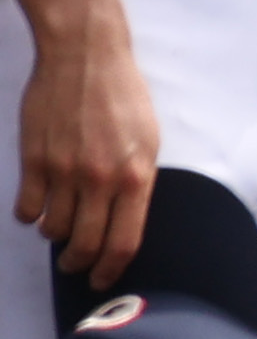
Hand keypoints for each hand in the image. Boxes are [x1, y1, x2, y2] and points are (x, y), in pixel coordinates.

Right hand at [18, 12, 157, 282]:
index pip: (125, 242)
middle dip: (79, 263)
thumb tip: (124, 220)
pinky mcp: (34, 162)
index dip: (112, 269)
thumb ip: (136, 181)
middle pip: (86, 244)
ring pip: (54, 230)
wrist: (85, 58)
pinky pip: (27, 210)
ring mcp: (65, 172)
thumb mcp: (147, 140)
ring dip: (55, 235)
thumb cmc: (122, 96)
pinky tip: (38, 205)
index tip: (103, 280)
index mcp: (138, 175)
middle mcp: (102, 179)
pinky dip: (30, 215)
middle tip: (74, 264)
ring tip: (59, 226)